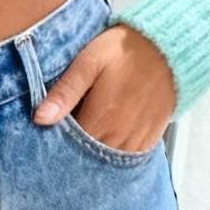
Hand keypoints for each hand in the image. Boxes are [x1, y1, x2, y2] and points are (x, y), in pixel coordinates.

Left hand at [32, 25, 175, 154]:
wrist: (169, 46)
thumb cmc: (125, 49)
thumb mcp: (89, 62)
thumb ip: (65, 92)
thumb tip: (40, 118)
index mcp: (101, 118)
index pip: (68, 147)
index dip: (55, 143)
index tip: (47, 135)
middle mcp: (120, 135)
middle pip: (87, 158)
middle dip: (72, 151)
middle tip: (64, 135)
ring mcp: (137, 139)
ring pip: (106, 162)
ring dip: (92, 156)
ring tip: (84, 137)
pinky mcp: (150, 138)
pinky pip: (127, 158)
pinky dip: (113, 154)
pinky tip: (105, 139)